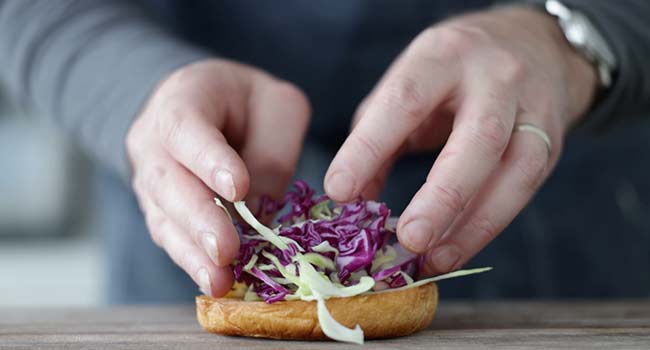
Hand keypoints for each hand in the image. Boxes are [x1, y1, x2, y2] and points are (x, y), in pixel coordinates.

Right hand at [126, 59, 309, 295]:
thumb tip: (259, 212)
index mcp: (182, 100)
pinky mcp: (160, 210)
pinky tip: (213, 281)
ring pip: (164, 217)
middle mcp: (153, 141)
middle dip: (200, 219)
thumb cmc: (245, 104)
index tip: (237, 187)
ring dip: (192, 252)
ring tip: (218, 280)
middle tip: (226, 250)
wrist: (204, 104)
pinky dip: (192, 261)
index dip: (210, 159)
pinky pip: (170, 236)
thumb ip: (271, 152)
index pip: (187, 129)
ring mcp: (150, 179)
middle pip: (169, 182)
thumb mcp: (275, 107)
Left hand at [324, 7, 596, 274]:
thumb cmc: (451, 71)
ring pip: (514, 171)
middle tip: (408, 239)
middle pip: (478, 138)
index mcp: (443, 54)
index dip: (370, 148)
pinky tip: (457, 249)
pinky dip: (488, 225)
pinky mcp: (551, 140)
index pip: (405, 100)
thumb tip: (352, 200)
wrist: (531, 43)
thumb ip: (376, 134)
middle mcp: (495, 77)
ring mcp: (531, 109)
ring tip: (433, 260)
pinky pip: (524, 188)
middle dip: (443, 196)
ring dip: (473, 225)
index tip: (339, 192)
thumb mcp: (408, 82)